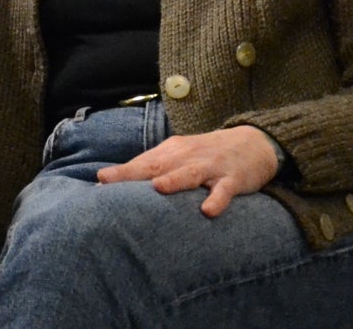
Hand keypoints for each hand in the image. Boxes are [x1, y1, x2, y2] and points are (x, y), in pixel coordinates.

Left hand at [96, 125, 279, 216]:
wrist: (253, 143)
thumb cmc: (206, 155)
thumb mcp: (179, 156)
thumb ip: (155, 168)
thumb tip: (120, 183)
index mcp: (171, 152)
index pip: (142, 163)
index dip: (121, 173)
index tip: (99, 182)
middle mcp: (187, 156)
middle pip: (158, 165)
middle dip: (133, 174)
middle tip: (110, 183)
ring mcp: (211, 166)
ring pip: (190, 173)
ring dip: (174, 180)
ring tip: (157, 188)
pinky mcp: (234, 179)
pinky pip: (224, 190)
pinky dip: (217, 199)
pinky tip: (207, 211)